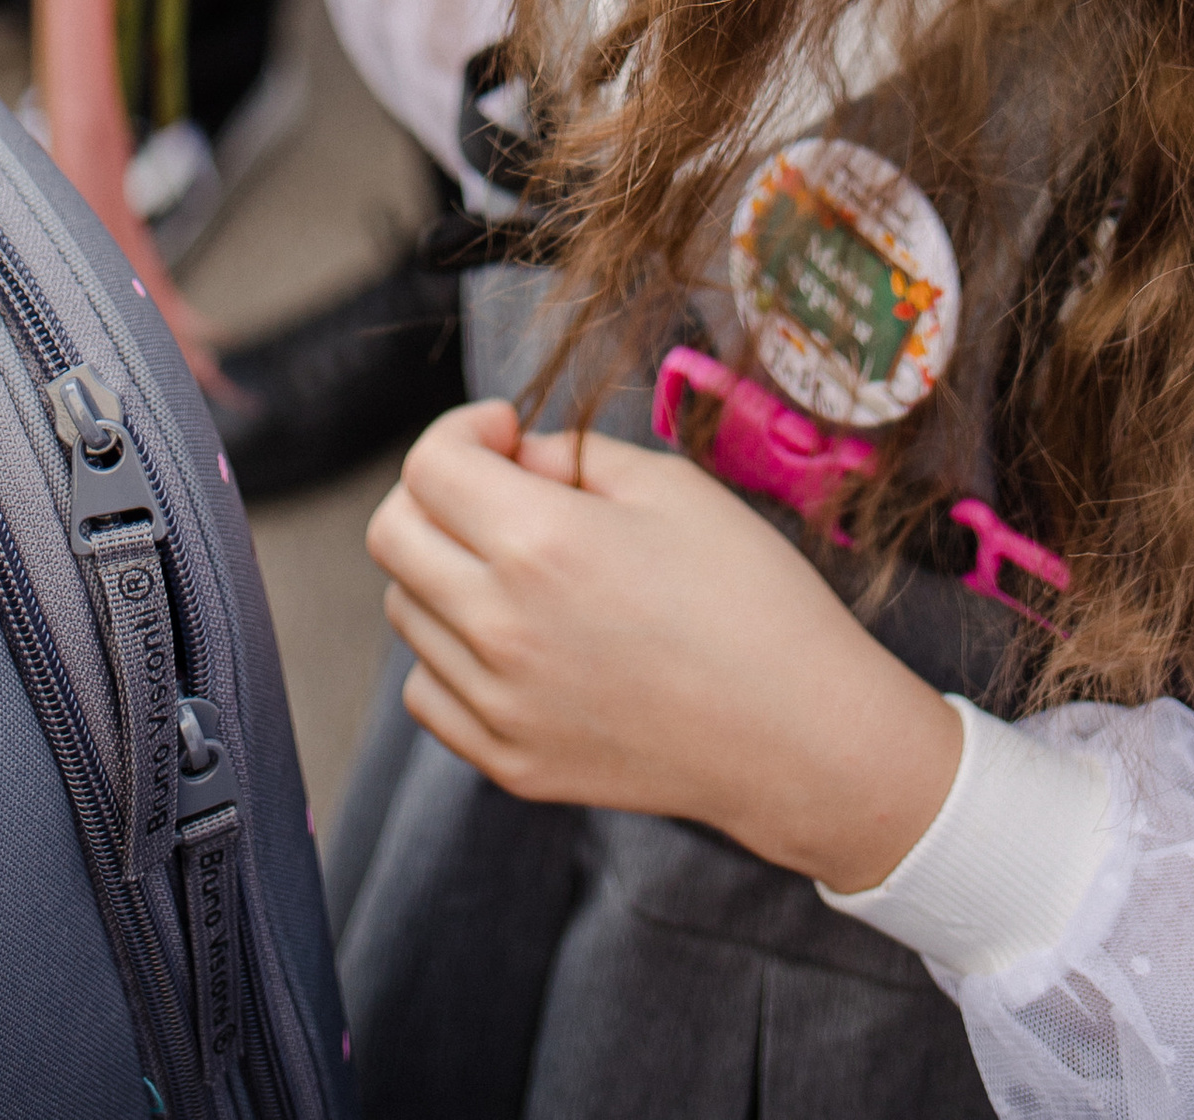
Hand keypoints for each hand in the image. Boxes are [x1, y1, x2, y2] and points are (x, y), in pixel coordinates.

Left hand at [368, 402, 963, 894]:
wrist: (801, 738)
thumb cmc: (751, 599)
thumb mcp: (669, 487)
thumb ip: (569, 458)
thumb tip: (513, 461)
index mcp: (539, 544)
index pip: (428, 466)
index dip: (464, 430)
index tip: (508, 436)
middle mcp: (500, 626)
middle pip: (392, 534)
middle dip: (436, 492)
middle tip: (502, 492)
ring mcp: (499, 706)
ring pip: (407, 610)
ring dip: (446, 571)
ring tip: (526, 570)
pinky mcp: (509, 763)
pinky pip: (428, 691)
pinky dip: (452, 654)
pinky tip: (518, 639)